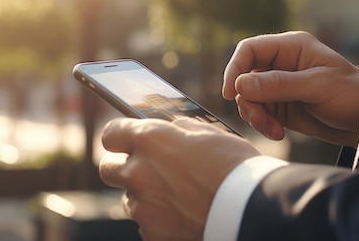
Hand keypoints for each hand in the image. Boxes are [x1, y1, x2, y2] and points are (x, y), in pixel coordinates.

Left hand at [99, 117, 259, 240]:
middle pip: (108, 169)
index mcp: (151, 140)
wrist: (250, 210)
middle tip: (146, 167)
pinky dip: (159, 218)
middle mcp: (138, 172)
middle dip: (122, 166)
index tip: (125, 140)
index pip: (111, 134)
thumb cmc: (235, 166)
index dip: (119, 136)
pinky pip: (146, 222)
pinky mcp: (151, 233)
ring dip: (145, 194)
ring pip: (129, 198)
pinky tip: (184, 213)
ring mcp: (142, 206)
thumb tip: (169, 129)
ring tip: (178, 194)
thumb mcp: (209, 133)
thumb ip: (179, 129)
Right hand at [222, 31, 358, 146]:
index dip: (235, 68)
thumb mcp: (317, 87)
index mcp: (291, 48)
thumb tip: (242, 84)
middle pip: (245, 77)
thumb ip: (279, 84)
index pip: (250, 50)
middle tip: (260, 119)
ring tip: (274, 130)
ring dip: (256, 116)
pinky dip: (263, 125)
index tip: (231, 93)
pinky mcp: (281, 107)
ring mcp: (280, 87)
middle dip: (248, 101)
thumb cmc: (351, 94)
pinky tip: (279, 133)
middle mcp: (281, 64)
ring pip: (249, 98)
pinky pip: (259, 114)